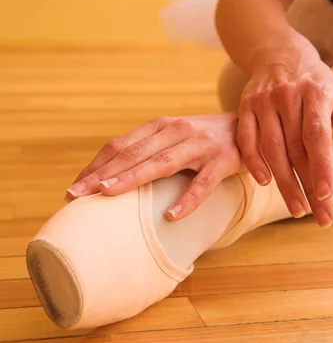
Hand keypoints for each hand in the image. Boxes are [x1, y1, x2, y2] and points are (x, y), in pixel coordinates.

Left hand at [66, 113, 243, 219]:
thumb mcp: (173, 136)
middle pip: (134, 153)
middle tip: (77, 195)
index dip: (96, 165)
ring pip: (162, 163)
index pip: (121, 144)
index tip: (75, 187)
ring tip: (108, 194)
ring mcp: (200, 145)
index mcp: (161, 126)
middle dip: (103, 174)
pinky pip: (203, 183)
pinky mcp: (222, 161)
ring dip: (133, 179)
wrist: (248, 125)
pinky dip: (187, 200)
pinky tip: (171, 216)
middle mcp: (176, 131)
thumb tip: (109, 175)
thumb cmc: (202, 138)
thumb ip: (148, 148)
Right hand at [237, 31, 332, 227]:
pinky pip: (246, 138)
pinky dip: (253, 161)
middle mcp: (287, 95)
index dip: (321, 165)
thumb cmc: (319, 85)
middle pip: (295, 148)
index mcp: (315, 92)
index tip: (326, 194)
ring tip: (297, 209)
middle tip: (319, 216)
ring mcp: (263, 100)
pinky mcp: (245, 105)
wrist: (281, 55)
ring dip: (283, 182)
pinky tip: (264, 182)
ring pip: (271, 147)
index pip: (316, 134)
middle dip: (306, 185)